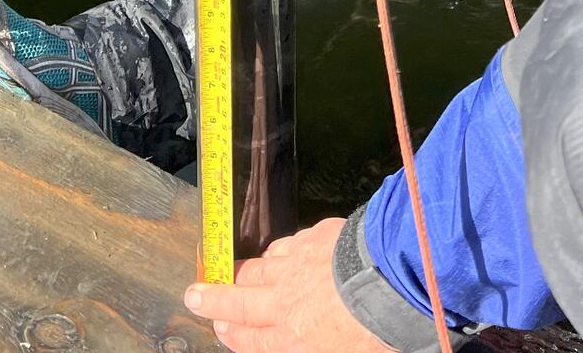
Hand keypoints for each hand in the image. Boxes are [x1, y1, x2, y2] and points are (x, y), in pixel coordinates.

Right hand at [184, 219, 393, 351]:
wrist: (388, 278)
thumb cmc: (375, 330)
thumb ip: (312, 343)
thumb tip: (301, 337)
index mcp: (294, 340)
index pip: (254, 340)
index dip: (233, 334)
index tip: (218, 326)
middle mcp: (286, 304)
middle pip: (241, 302)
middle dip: (215, 300)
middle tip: (194, 294)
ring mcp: (296, 268)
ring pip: (259, 269)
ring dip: (242, 272)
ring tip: (231, 271)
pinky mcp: (311, 239)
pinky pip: (283, 247)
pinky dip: (273, 253)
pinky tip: (272, 253)